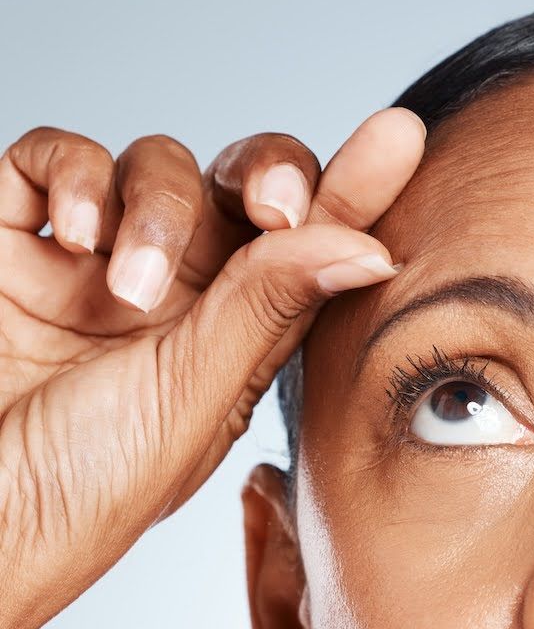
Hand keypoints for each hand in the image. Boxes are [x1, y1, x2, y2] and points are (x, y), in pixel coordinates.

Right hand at [0, 109, 424, 628]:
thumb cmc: (80, 490)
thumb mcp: (192, 400)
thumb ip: (270, 309)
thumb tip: (371, 246)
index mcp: (237, 335)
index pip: (309, 246)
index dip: (353, 190)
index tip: (399, 138)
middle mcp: (177, 290)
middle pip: (243, 185)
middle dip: (266, 175)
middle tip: (274, 205)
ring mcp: (95, 260)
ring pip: (159, 166)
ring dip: (158, 208)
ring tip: (129, 287)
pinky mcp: (12, 238)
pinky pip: (55, 159)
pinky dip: (74, 177)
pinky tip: (75, 237)